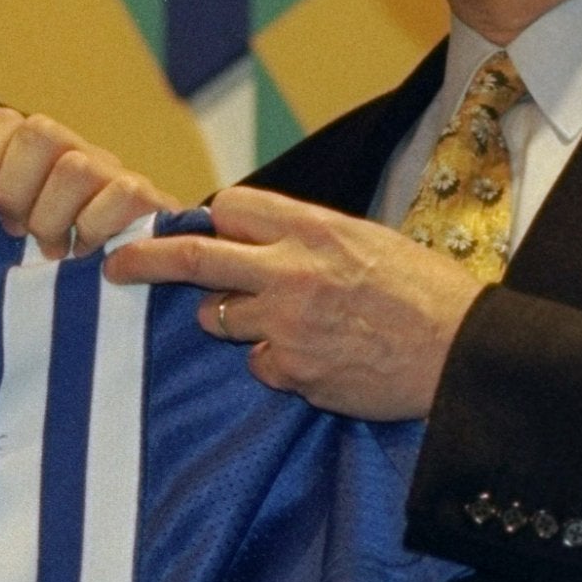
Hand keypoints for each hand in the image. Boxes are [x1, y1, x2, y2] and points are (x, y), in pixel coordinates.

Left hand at [0, 108, 180, 257]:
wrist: (132, 276)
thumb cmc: (54, 248)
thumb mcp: (6, 219)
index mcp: (38, 153)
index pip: (5, 122)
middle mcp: (77, 151)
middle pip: (40, 132)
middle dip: (15, 189)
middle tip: (15, 230)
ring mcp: (114, 173)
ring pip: (75, 167)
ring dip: (52, 218)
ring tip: (50, 250)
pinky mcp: (149, 200)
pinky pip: (122, 194)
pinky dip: (95, 228)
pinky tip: (86, 254)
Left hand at [106, 186, 484, 419]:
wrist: (467, 355)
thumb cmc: (427, 295)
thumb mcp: (370, 242)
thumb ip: (309, 239)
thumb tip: (258, 239)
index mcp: (314, 228)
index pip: (229, 209)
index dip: (214, 223)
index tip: (204, 234)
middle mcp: (291, 270)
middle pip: (194, 260)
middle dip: (145, 262)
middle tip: (114, 267)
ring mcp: (287, 323)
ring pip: (221, 320)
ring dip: (236, 322)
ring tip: (291, 324)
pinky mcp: (293, 371)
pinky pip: (259, 365)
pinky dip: (278, 364)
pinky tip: (320, 360)